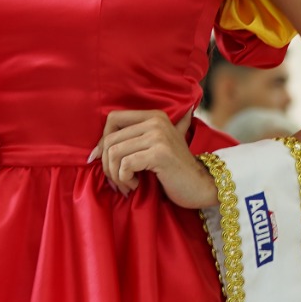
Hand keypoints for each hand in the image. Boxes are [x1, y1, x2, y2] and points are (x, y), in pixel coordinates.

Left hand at [92, 109, 215, 208]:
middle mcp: (156, 121)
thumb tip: (99, 147)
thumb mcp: (159, 146)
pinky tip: (136, 185)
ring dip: (115, 175)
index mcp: (154, 116)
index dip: (102, 141)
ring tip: (126, 184)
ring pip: (114, 153)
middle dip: (107, 165)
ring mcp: (158, 136)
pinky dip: (125, 180)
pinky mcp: (159, 154)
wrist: (201, 186)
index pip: (113, 119)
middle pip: (110, 139)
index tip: (102, 160)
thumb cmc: (176, 170)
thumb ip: (138, 138)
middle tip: (117, 181)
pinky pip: (125, 165)